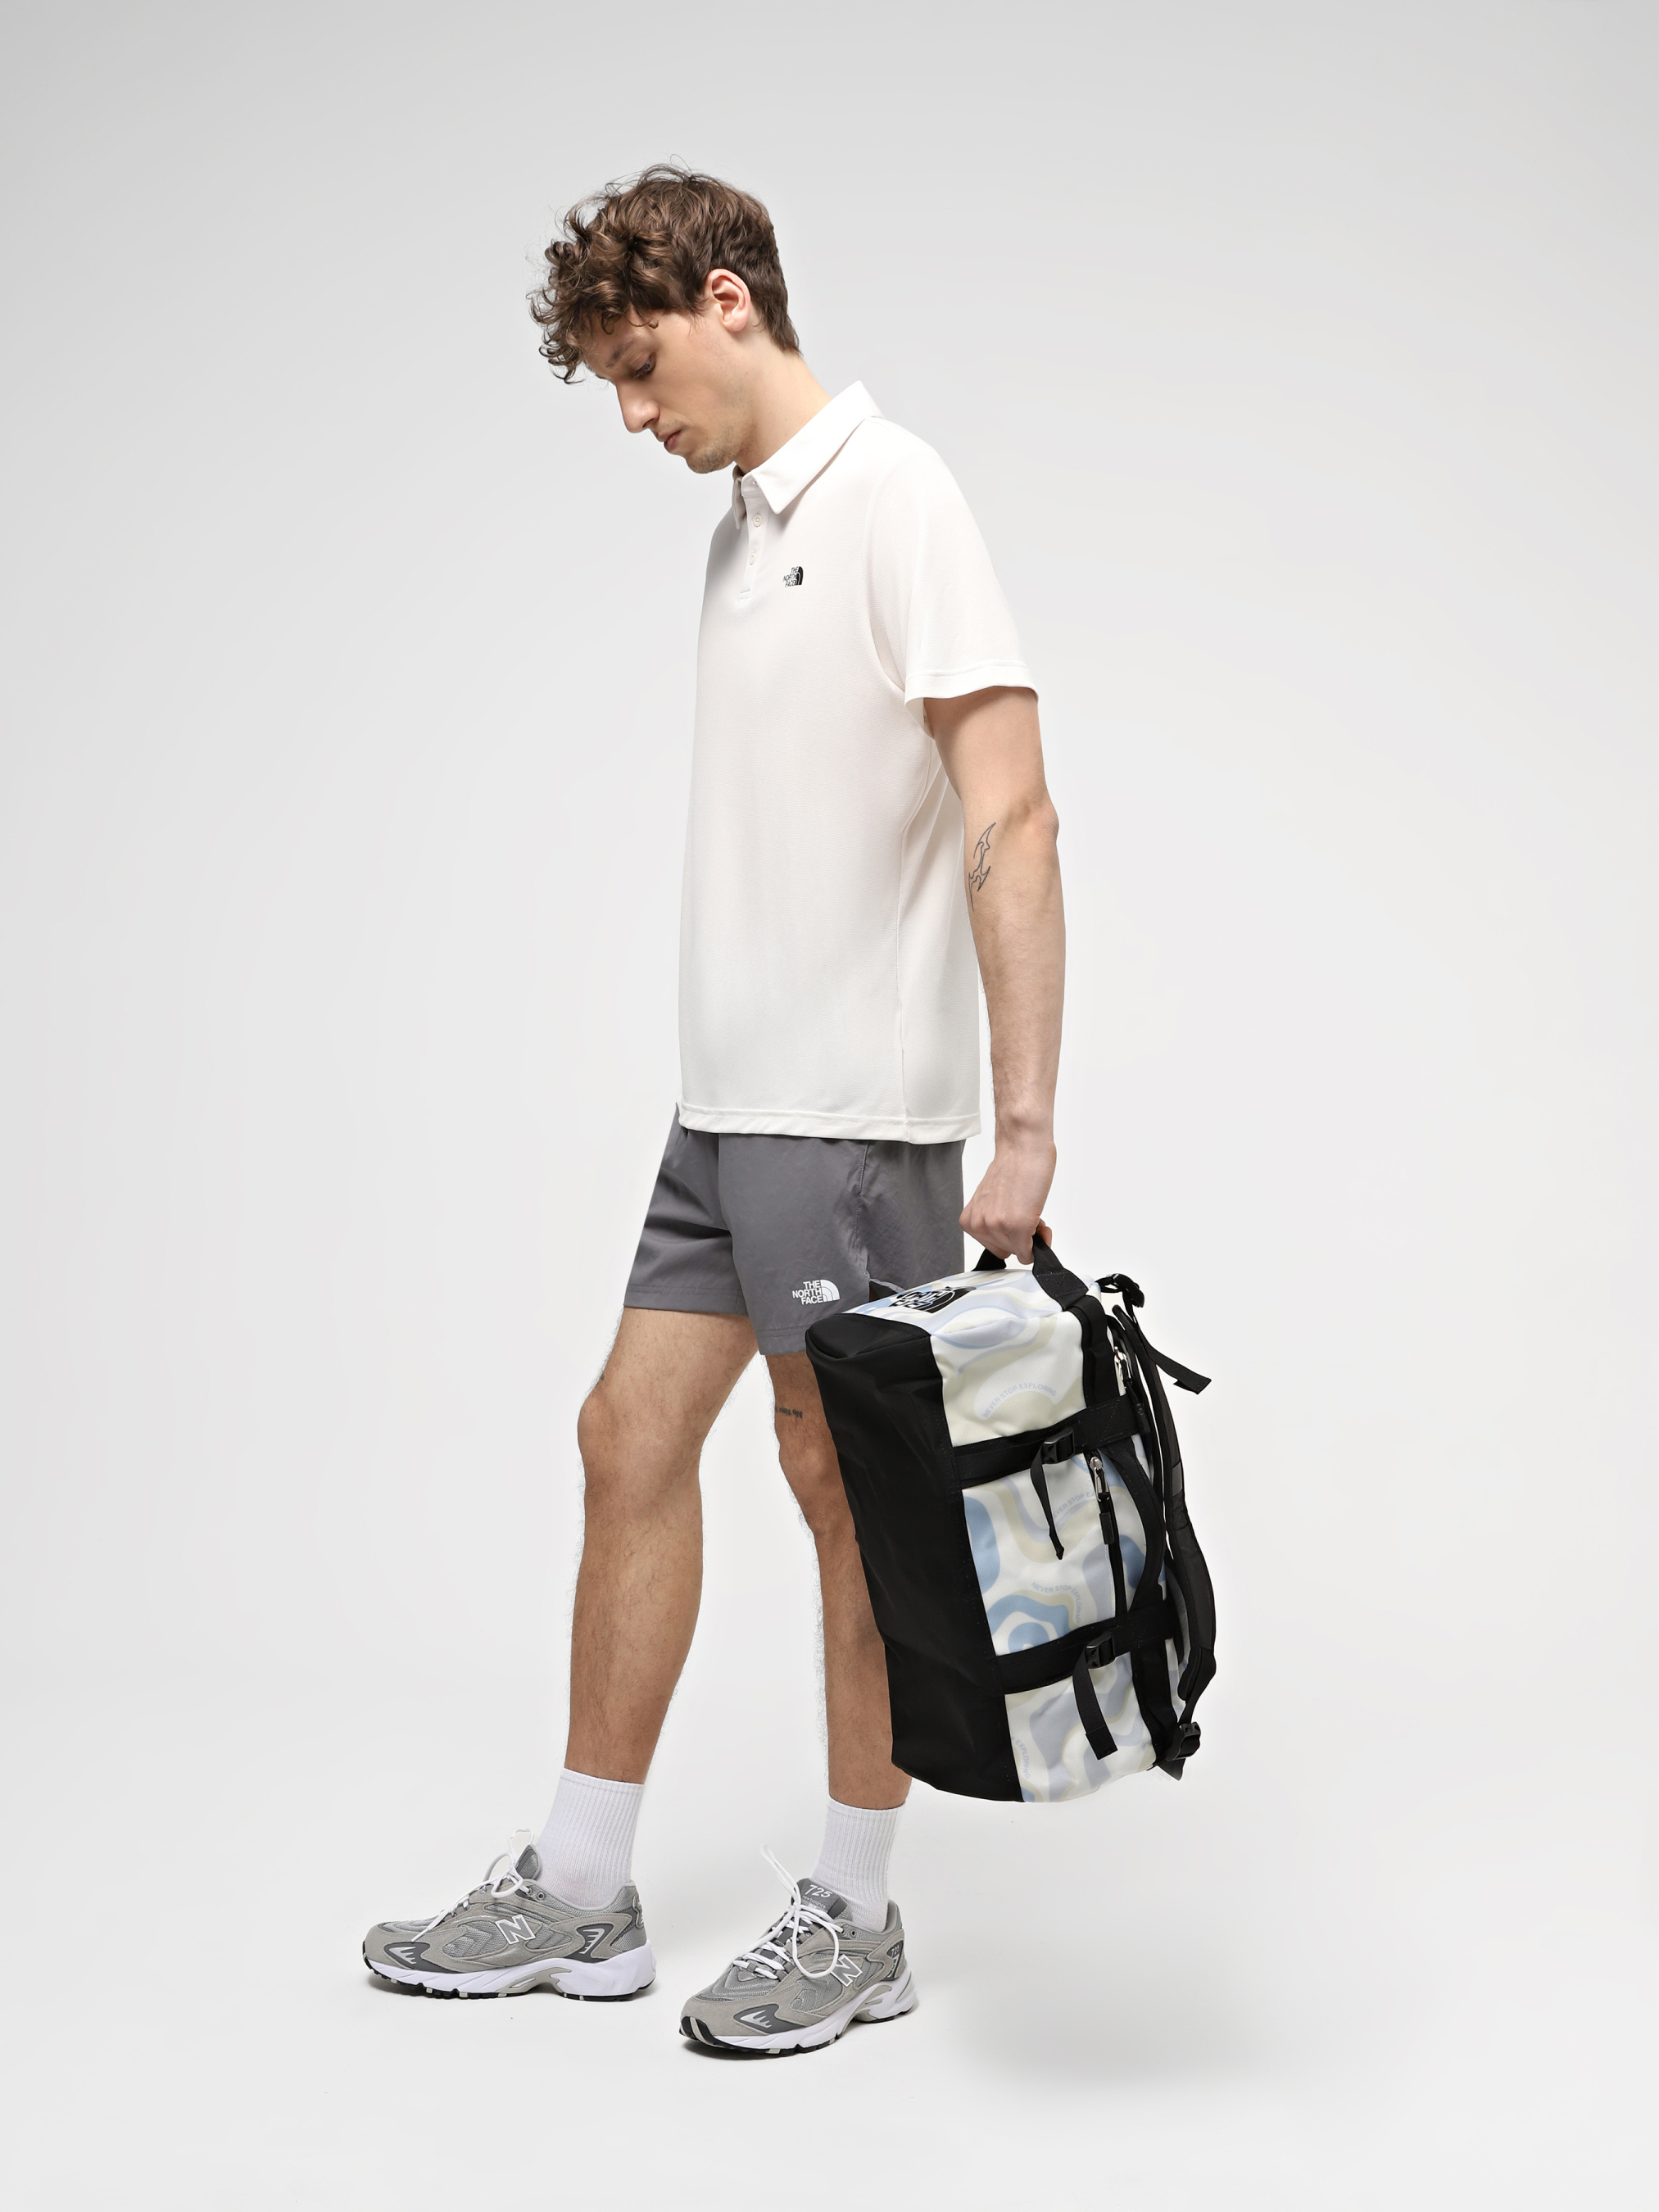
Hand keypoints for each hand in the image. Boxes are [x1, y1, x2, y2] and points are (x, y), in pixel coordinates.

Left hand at [960, 1130, 1056, 1262]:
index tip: (1016, 1220)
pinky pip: (1029, 1252)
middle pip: (1006, 1252)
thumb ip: (996, 1223)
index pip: (993, 1247)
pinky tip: (1038, 1219)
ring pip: (1020, 1251)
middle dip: (1020, 1237)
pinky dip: (1040, 1241)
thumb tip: (1014, 1241)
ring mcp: (997, 1226)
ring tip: (1031, 1210)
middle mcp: (980, 1225)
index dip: (1010, 1236)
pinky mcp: (1017, 1226)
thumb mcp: (993, 1202)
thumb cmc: (1012, 1168)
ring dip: (1032, 1235)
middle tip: (1026, 1213)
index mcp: (970, 1220)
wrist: (1022, 1149)